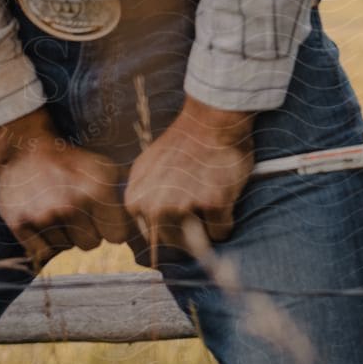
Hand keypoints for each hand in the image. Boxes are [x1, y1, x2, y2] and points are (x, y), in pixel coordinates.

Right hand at [0, 112, 129, 266]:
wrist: (26, 150)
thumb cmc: (72, 162)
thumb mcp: (105, 168)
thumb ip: (126, 192)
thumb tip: (145, 217)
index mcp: (96, 190)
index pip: (117, 237)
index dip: (112, 229)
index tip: (105, 220)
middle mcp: (70, 205)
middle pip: (90, 245)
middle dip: (87, 233)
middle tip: (77, 213)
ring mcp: (43, 216)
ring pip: (65, 248)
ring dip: (64, 235)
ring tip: (57, 211)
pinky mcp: (19, 224)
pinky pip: (42, 252)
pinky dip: (44, 242)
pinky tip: (43, 220)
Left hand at [124, 99, 255, 265]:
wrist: (211, 121)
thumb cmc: (183, 144)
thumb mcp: (147, 169)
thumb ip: (143, 198)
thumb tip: (150, 229)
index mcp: (136, 201)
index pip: (152, 236)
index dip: (170, 225)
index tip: (180, 208)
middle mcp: (155, 207)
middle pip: (175, 242)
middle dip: (190, 229)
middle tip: (199, 203)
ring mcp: (184, 206)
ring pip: (198, 241)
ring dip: (208, 226)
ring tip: (210, 197)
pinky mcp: (213, 204)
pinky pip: (221, 231)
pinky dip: (226, 221)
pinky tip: (224, 197)